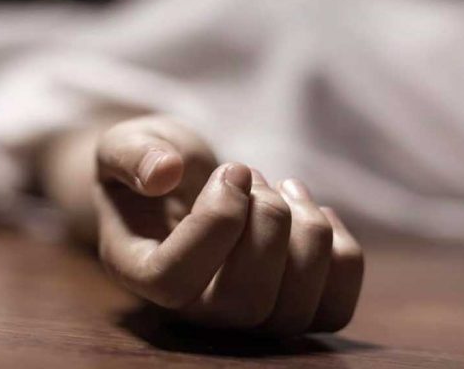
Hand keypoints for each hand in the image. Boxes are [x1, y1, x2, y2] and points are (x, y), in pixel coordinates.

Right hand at [95, 115, 363, 334]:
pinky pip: (333, 309)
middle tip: (252, 173)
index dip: (214, 225)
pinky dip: (341, 254)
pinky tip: (311, 212)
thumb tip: (164, 173)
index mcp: (139, 271)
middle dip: (268, 223)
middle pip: (244, 303)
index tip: (233, 170)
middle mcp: (190, 309)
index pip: (174, 281)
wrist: (176, 185)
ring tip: (281, 187)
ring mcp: (242, 318)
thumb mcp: (123, 144)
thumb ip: (131, 154)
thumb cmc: (146, 165)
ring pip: (293, 311)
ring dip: (307, 231)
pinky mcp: (288, 310)